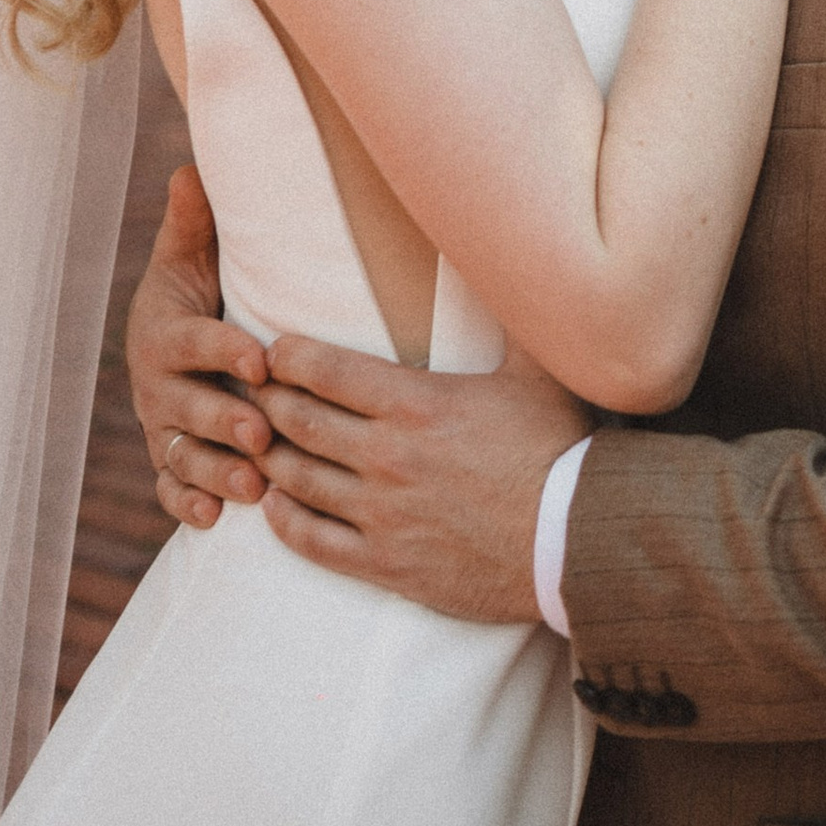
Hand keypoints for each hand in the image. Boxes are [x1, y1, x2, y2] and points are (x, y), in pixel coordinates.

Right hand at [126, 164, 273, 532]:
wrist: (182, 339)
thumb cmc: (200, 290)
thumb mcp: (193, 255)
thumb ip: (194, 220)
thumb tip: (190, 166)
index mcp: (165, 333)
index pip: (193, 343)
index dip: (223, 349)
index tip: (259, 356)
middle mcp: (158, 386)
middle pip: (186, 408)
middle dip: (222, 420)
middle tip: (261, 430)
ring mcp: (162, 428)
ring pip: (181, 456)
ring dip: (214, 472)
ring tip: (252, 484)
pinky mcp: (170, 461)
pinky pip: (171, 488)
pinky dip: (187, 504)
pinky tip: (211, 519)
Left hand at [256, 332, 587, 622]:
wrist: (574, 542)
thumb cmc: (559, 451)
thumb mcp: (537, 373)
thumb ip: (511, 318)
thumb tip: (510, 262)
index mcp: (416, 404)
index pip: (325, 370)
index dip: (287, 356)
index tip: (274, 350)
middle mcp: (388, 456)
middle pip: (297, 420)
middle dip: (266, 400)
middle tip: (252, 390)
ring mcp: (382, 514)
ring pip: (295, 479)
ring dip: (267, 456)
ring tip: (256, 441)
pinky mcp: (386, 563)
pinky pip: (312, 541)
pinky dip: (283, 520)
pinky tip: (273, 505)